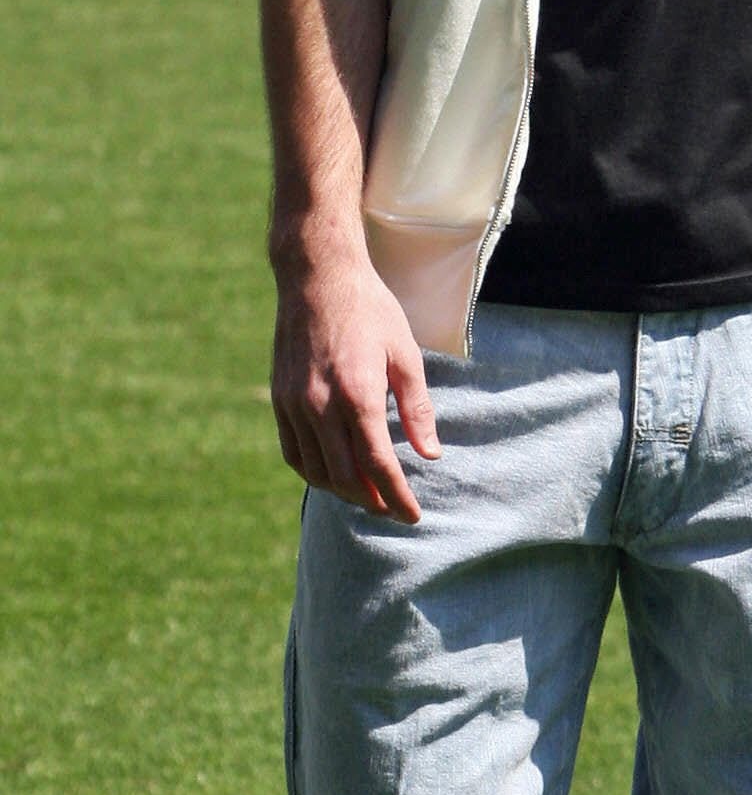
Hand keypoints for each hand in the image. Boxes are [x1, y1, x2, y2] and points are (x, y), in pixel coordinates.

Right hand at [271, 241, 440, 519]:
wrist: (317, 278)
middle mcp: (320, 404)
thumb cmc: (371, 312)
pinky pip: (293, 452)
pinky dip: (314, 473)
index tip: (412, 516)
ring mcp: (294, 403)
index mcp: (357, 394)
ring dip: (343, 493)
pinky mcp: (279, 399)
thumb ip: (417, 409)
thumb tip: (430, 454)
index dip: (396, 496)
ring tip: (369, 498)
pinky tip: (335, 476)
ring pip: (316, 471)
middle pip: (345, 477)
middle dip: (373, 503)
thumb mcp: (406, 355)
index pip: (377, 465)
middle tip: (394, 512)